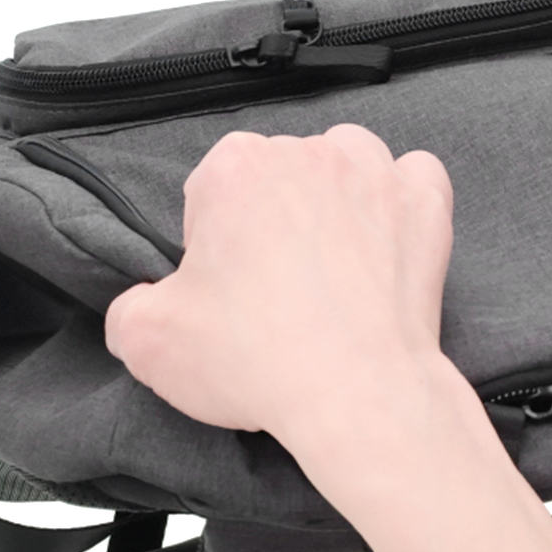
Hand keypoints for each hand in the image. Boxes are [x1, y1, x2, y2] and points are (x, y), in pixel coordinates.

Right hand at [104, 123, 454, 446]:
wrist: (355, 398)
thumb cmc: (255, 359)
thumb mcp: (145, 341)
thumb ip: (126, 308)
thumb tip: (140, 304)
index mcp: (234, 168)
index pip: (208, 188)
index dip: (209, 240)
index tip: (220, 285)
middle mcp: (305, 154)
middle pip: (274, 174)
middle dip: (267, 220)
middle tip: (268, 289)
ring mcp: (373, 175)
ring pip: (342, 163)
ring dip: (330, 198)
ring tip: (323, 262)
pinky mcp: (425, 206)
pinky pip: (411, 176)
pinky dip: (396, 202)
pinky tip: (380, 243)